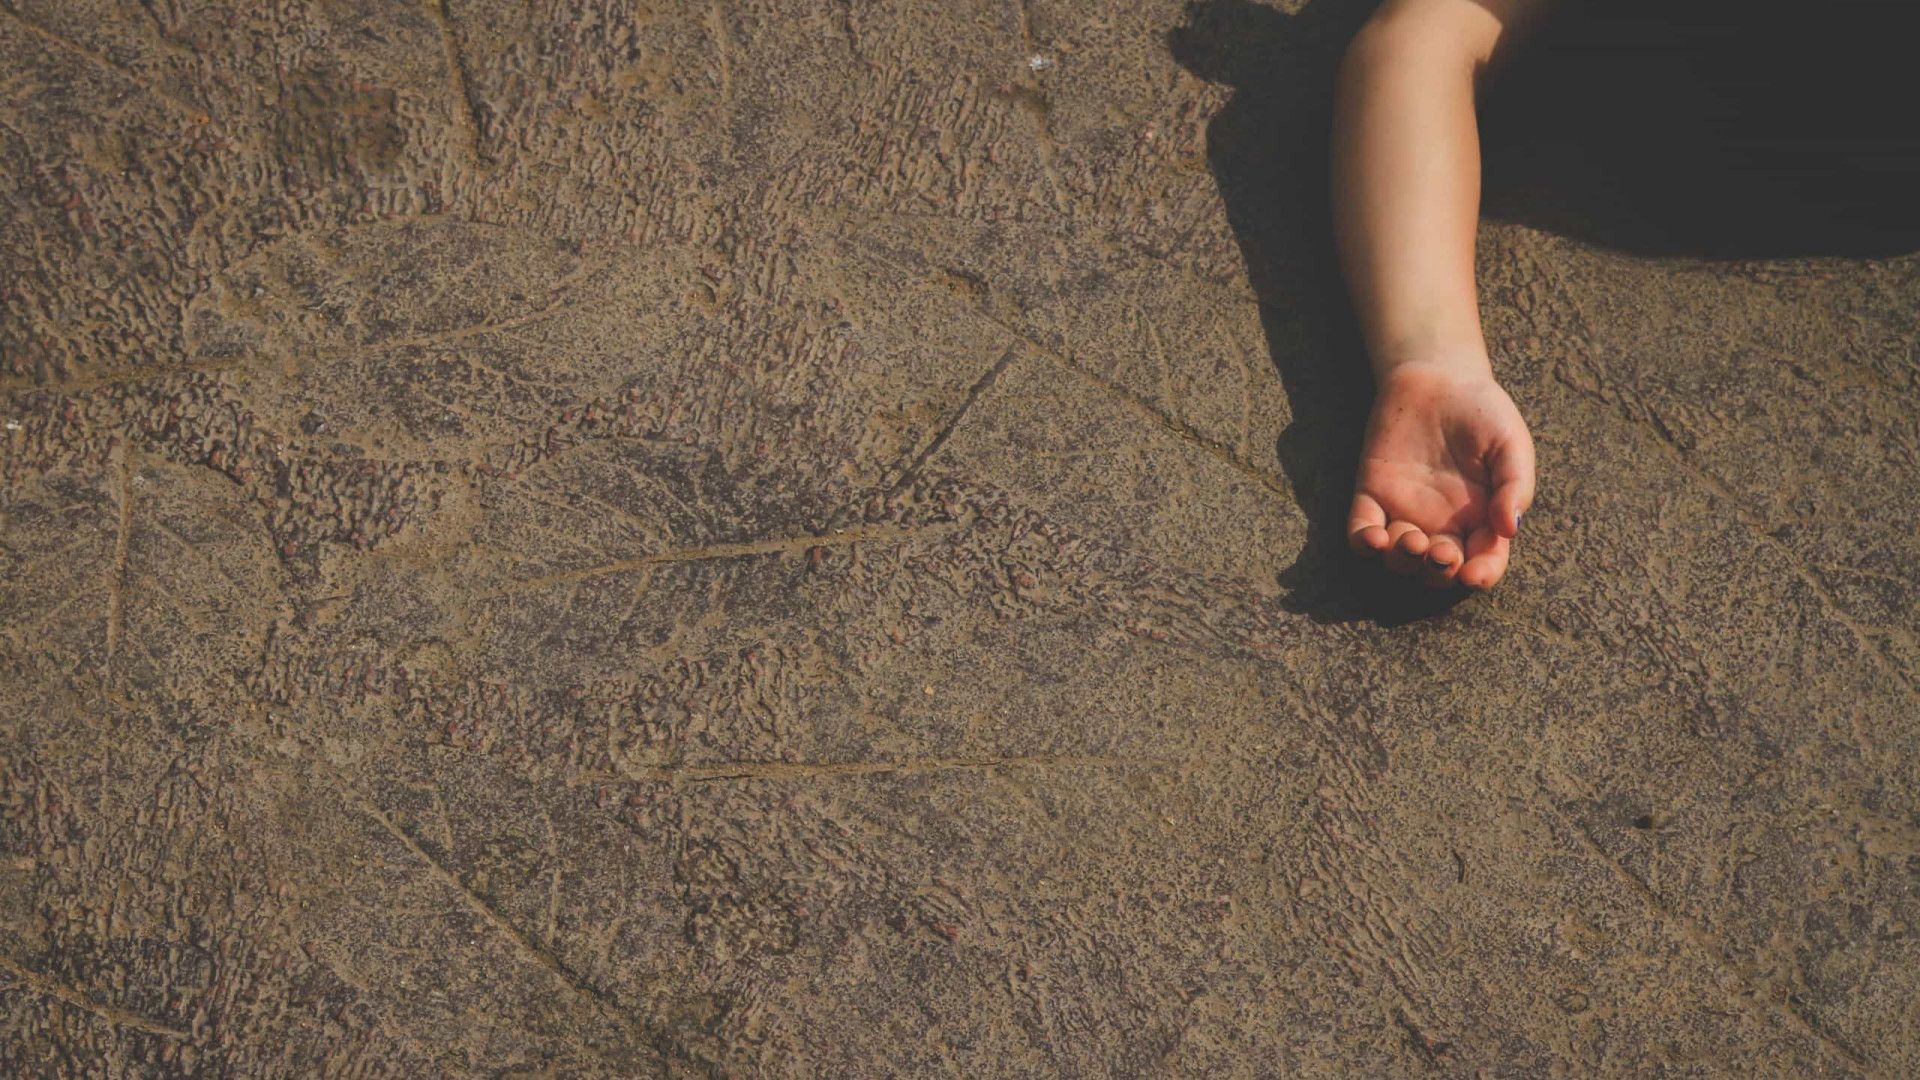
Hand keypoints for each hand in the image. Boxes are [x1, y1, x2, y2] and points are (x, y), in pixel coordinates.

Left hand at [1348, 362, 1535, 589]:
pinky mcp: (1372, 496)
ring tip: (1412, 540)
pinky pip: (1361, 532)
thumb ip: (1514, 486)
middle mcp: (1443, 524)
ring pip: (1399, 560)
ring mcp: (1405, 512)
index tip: (1473, 574)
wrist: (1438, 378)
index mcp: (1482, 518)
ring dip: (1403, 562)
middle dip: (1438, 572)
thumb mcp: (1511, 444)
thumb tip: (1509, 531)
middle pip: (1437, 571)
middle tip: (1440, 552)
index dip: (1480, 575)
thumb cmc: (1483, 412)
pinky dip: (1364, 543)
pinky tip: (1374, 537)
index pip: (1483, 561)